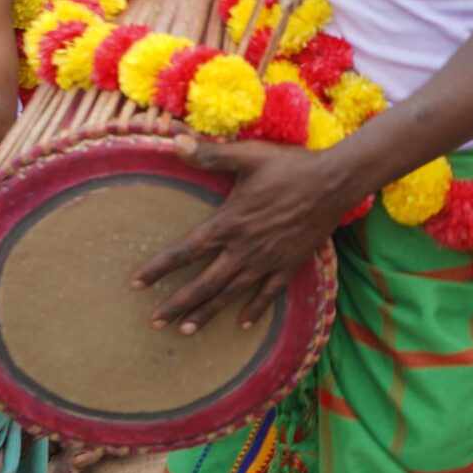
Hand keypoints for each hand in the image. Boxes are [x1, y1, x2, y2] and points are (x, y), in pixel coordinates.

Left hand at [129, 137, 352, 334]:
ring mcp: (267, 260)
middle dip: (177, 304)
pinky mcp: (289, 264)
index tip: (137, 283)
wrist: (335, 182)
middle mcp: (244, 248)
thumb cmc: (291, 166)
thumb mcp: (249, 155)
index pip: (185, 251)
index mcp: (229, 223)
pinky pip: (267, 293)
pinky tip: (242, 323)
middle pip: (203, 283)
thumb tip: (174, 142)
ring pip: (230, 294)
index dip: (159, 268)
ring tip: (185, 331)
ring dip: (207, 313)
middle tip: (154, 321)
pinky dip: (253, 309)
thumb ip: (210, 154)